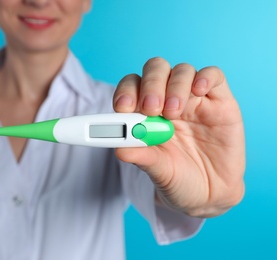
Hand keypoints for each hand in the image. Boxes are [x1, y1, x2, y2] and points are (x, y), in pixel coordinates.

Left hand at [113, 57, 244, 217]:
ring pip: (182, 70)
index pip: (132, 87)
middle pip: (155, 70)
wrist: (209, 194)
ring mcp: (194, 99)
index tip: (123, 108)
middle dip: (150, 85)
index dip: (126, 92)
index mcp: (145, 112)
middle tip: (150, 109)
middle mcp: (168, 99)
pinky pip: (213, 76)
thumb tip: (119, 149)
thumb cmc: (177, 178)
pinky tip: (198, 91)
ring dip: (174, 86)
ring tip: (173, 113)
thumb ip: (141, 156)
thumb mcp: (158, 170)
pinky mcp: (221, 102)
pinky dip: (205, 77)